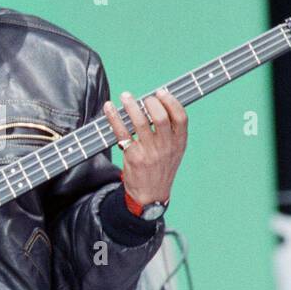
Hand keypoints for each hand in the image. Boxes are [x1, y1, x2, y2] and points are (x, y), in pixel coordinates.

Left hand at [103, 87, 187, 206]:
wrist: (150, 197)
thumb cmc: (161, 169)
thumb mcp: (174, 153)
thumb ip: (171, 132)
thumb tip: (158, 104)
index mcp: (179, 144)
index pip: (181, 117)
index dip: (171, 102)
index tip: (162, 93)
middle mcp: (166, 147)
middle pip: (160, 117)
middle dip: (151, 102)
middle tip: (144, 98)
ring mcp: (149, 152)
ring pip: (140, 122)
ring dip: (131, 105)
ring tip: (125, 96)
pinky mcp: (133, 157)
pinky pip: (122, 132)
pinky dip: (114, 117)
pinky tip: (110, 107)